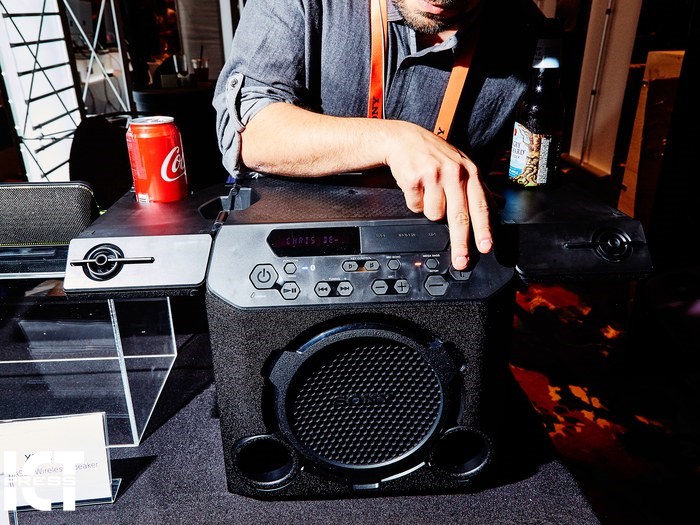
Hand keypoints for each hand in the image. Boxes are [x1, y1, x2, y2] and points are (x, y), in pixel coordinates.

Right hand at [384, 121, 492, 270]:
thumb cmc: (435, 156)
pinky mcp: (414, 179)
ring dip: (429, 210)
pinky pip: (415, 206)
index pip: (480, 205)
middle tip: (461, 261)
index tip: (486, 246)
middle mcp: (454, 173)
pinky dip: (415, 202)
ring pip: (434, 214)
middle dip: (461, 242)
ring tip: (428, 193)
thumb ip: (479, 188)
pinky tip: (417, 188)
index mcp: (470, 172)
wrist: (405, 139)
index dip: (484, 228)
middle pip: (459, 216)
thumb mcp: (462, 165)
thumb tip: (499, 205)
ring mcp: (433, 175)